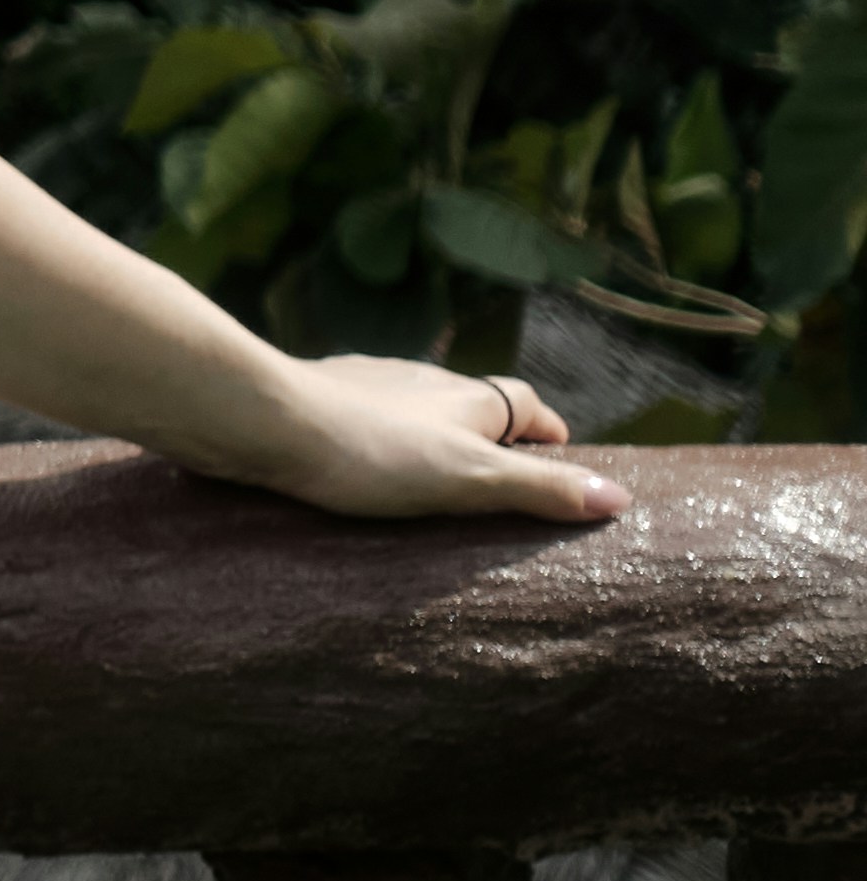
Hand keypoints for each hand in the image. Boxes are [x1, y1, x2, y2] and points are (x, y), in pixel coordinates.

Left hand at [226, 352, 630, 524]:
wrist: (262, 417)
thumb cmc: (372, 450)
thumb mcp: (470, 477)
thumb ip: (538, 488)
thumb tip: (618, 499)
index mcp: (467, 398)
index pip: (526, 406)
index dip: (547, 433)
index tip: (563, 461)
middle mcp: (421, 381)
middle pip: (472, 407)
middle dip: (490, 440)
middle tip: (501, 484)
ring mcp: (367, 386)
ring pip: (415, 413)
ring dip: (430, 442)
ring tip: (433, 488)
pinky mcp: (318, 397)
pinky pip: (364, 421)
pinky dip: (377, 444)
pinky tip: (361, 472)